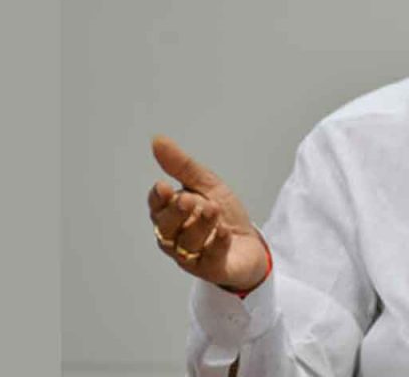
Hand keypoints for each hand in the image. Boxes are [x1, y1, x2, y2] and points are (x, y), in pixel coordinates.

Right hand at [147, 135, 269, 291]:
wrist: (251, 243)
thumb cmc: (225, 215)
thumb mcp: (207, 185)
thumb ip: (182, 166)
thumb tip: (158, 140)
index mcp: (171, 214)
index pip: (157, 206)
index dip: (158, 199)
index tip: (163, 187)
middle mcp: (175, 237)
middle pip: (166, 227)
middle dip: (176, 213)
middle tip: (188, 200)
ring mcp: (191, 255)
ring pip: (187, 242)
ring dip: (201, 225)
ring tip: (213, 210)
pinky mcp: (211, 269)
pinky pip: (210, 258)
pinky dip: (216, 244)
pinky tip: (223, 232)